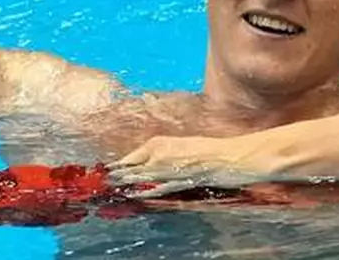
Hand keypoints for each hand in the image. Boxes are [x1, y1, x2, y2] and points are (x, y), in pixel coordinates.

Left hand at [106, 135, 274, 198]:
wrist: (234, 155)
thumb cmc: (212, 150)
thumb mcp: (185, 146)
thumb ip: (167, 154)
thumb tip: (152, 164)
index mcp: (163, 142)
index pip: (135, 154)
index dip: (121, 164)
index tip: (108, 170)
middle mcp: (164, 153)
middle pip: (134, 166)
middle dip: (119, 174)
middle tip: (104, 182)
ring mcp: (172, 167)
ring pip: (143, 177)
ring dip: (128, 183)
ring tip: (114, 189)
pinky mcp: (182, 180)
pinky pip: (161, 187)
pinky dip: (148, 191)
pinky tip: (137, 196)